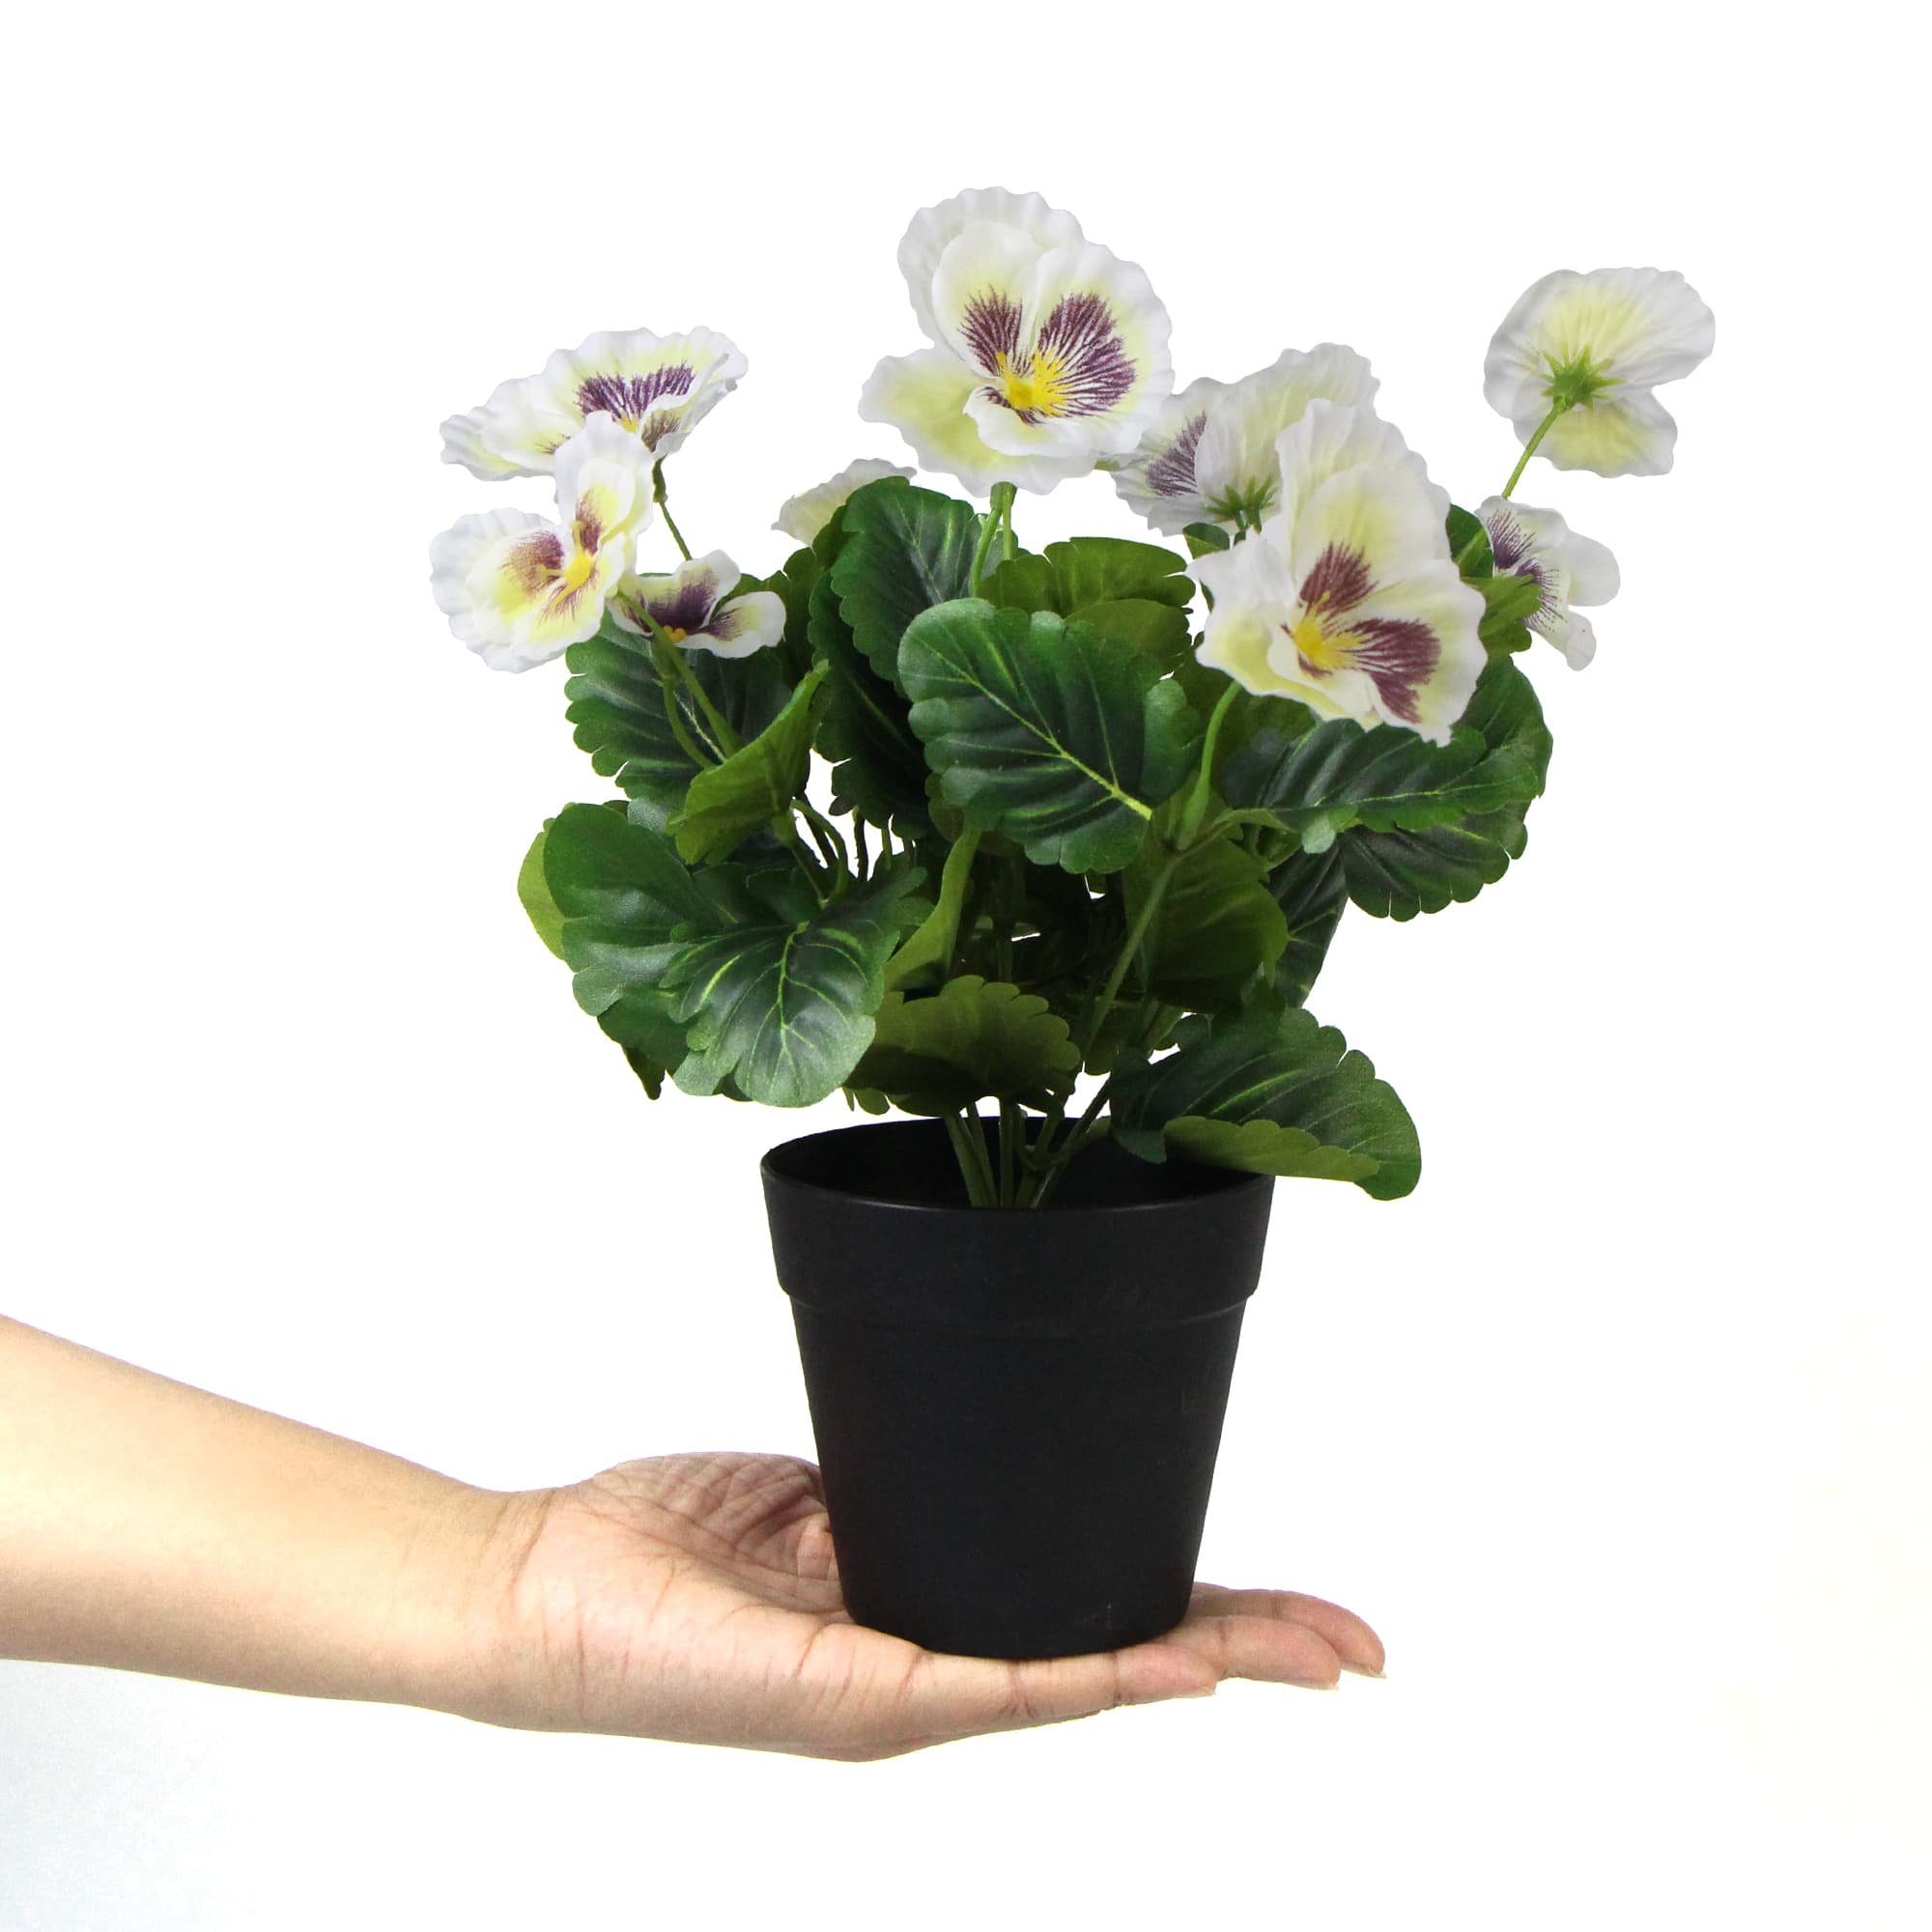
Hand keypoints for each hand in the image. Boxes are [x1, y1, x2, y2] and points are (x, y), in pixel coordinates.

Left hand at [486, 1452, 1385, 1759]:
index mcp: (931, 1617)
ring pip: (1083, 1678)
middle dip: (1248, 1649)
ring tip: (1304, 1653)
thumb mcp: (814, 1492)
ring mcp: (903, 1698)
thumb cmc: (661, 1546)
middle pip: (1120, 1658)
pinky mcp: (855, 1701)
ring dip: (1201, 1661)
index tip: (1300, 1606)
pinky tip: (1167, 1672)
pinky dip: (1088, 1676)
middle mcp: (934, 1673)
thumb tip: (973, 1441)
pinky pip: (992, 1685)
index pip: (1093, 1611)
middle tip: (1357, 1646)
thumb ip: (896, 1484)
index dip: (1203, 1610)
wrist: (538, 1592)